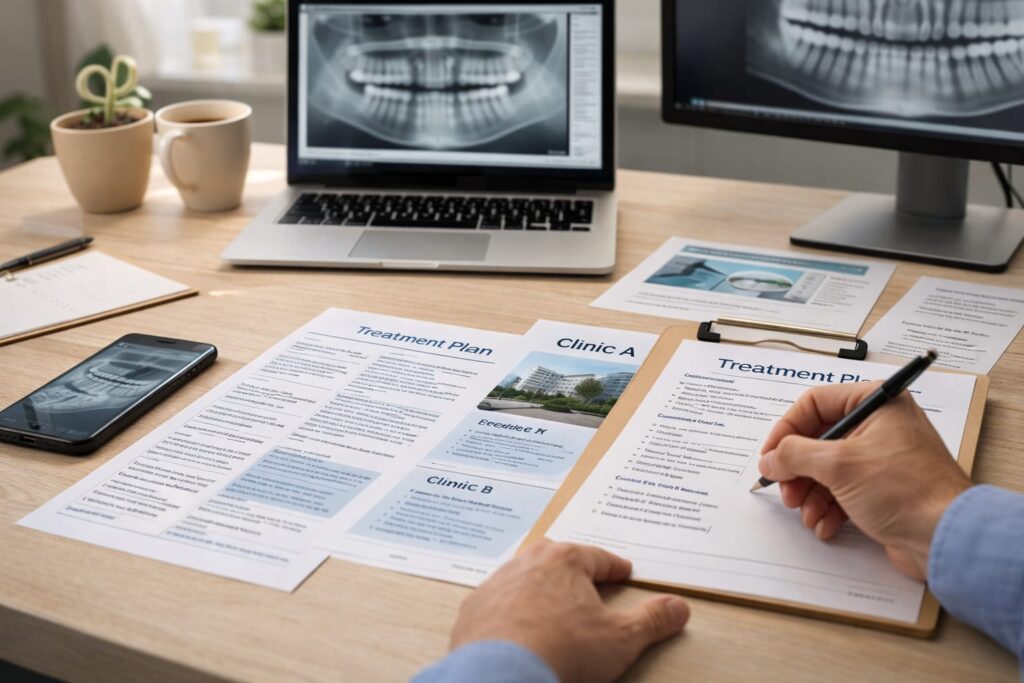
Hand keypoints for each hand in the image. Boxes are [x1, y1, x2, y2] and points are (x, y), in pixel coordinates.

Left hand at [449, 540, 688, 682]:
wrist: (502, 675)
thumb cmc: (561, 651)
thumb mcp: (621, 639)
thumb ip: (652, 620)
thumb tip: (678, 607)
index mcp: (565, 560)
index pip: (598, 557)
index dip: (614, 567)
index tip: (622, 571)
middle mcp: (528, 563)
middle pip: (557, 557)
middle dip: (573, 568)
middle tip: (586, 578)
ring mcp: (497, 584)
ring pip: (524, 575)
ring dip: (539, 585)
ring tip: (553, 602)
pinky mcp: (474, 609)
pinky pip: (498, 601)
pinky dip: (511, 608)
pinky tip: (519, 625)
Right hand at [758, 382, 971, 580]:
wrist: (946, 538)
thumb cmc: (905, 490)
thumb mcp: (838, 465)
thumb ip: (793, 455)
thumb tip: (769, 458)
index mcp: (876, 403)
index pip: (814, 404)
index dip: (786, 430)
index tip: (770, 456)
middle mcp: (880, 425)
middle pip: (817, 440)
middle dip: (798, 470)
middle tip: (788, 491)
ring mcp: (882, 458)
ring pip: (827, 469)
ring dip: (811, 494)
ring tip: (808, 513)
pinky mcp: (884, 488)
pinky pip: (843, 491)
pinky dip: (829, 508)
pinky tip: (826, 524)